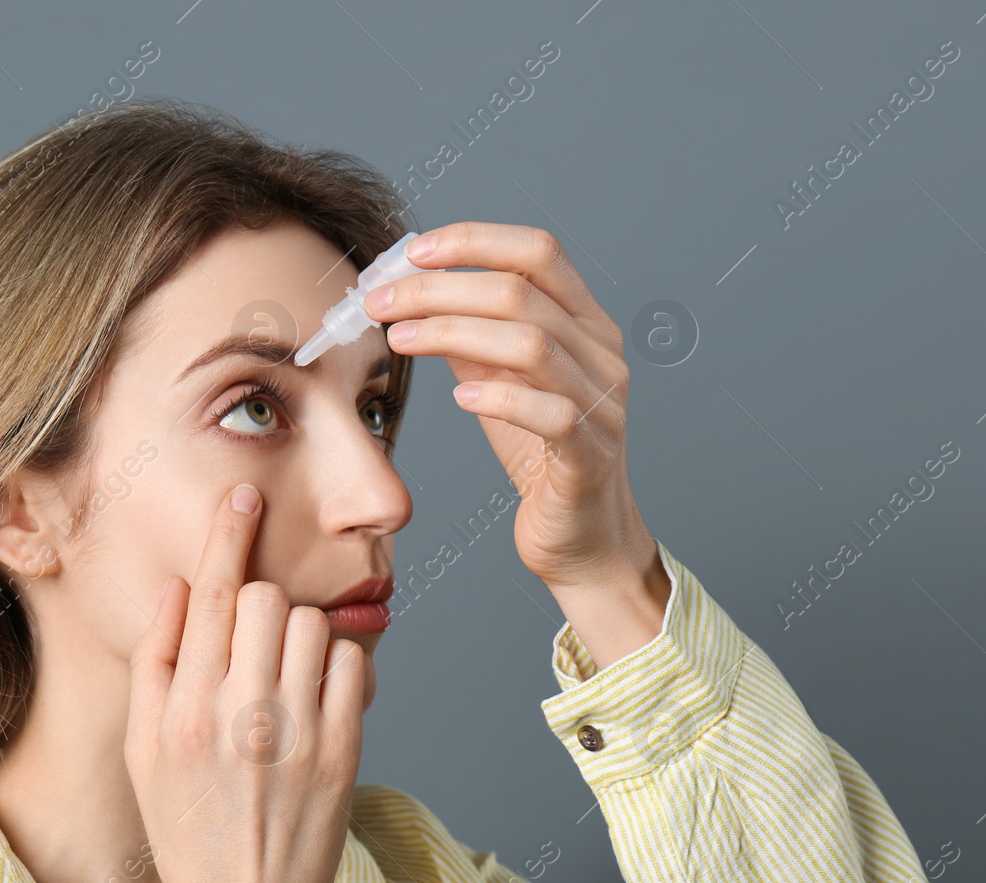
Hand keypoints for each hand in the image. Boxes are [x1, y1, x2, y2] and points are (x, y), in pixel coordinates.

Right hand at [123, 482, 365, 882]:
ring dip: (303, 635)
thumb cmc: (189, 831)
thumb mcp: (145, 754)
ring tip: (285, 678)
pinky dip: (341, 666)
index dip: (228, 536)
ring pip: (316, 624)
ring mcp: (299, 731)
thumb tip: (178, 589)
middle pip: (267, 600)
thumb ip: (156, 667)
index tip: (245, 496)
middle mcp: (242, 713)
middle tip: (256, 642)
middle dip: (262, 605)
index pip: (210, 596)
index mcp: (184, 710)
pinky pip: (356, 664)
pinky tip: (319, 697)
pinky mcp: (346, 748)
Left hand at [371, 221, 656, 591]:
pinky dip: (500, 397)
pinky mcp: (591, 455)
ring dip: (454, 333)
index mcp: (587, 323)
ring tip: (401, 340)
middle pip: (521, 293)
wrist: (582, 538)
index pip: (538, 251)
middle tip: (381, 302)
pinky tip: (459, 397)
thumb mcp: (503, 383)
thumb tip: (413, 292)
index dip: (474, 241)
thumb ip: (472, 337)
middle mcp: (603, 354)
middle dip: (440, 289)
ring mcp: (603, 404)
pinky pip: (551, 413)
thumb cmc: (542, 457)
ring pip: (533, 344)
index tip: (412, 252)